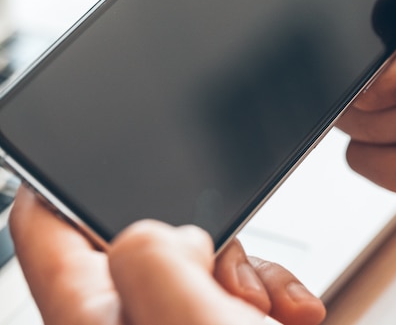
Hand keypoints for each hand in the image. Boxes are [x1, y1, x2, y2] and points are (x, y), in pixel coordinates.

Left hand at [9, 187, 325, 324]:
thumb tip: (169, 236)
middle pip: (142, 240)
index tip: (73, 151)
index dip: (56, 184)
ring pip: (200, 263)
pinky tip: (289, 317)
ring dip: (247, 274)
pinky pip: (234, 292)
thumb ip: (154, 257)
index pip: (43, 231)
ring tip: (271, 312)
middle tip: (228, 277)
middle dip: (201, 244)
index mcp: (93, 324)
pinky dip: (269, 296)